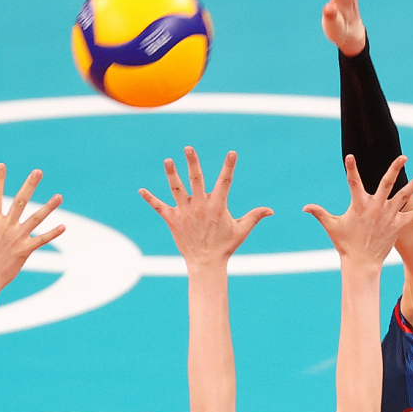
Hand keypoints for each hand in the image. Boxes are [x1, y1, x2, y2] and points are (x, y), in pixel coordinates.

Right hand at [0, 164, 64, 292]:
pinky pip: (41, 240)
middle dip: (30, 185)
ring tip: (60, 196)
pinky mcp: (25, 250)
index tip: (1, 165)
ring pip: (36, 218)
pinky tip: (63, 226)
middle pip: (20, 201)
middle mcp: (6, 226)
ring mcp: (17, 237)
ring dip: (48, 207)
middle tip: (38, 171)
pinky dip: (52, 233)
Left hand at [139, 147, 272, 268]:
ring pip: (176, 189)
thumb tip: (271, 211)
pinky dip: (150, 199)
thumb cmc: (225, 246)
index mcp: (217, 206)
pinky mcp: (173, 220)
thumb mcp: (242, 230)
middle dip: (192, 162)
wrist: (206, 264)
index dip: (229, 166)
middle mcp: (200, 206)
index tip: (232, 153)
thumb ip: (255, 217)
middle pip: (196, 179)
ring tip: (167, 160)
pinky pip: (159, 207)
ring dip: (171, 174)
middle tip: (188, 148)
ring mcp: (185, 212)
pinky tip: (140, 190)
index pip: (225, 182)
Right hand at [306, 155, 412, 265]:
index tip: (350, 156)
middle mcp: (376, 207)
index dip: (351, 168)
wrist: (361, 263)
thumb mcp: (332, 226)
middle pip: (387, 183)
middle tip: (403, 157)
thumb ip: (319, 213)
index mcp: (359, 204)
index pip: (353, 181)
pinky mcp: (398, 226)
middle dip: (395, 168)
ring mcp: (389, 215)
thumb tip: (304, 207)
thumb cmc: (345, 243)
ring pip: (404, 196)